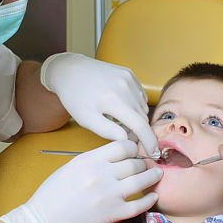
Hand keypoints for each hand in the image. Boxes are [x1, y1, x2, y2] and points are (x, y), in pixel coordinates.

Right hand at [0, 140, 160, 222]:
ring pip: (141, 181)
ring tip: (158, 174)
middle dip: (143, 162)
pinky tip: (153, 197)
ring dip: (153, 176)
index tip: (135, 152)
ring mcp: (109, 194)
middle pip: (135, 162)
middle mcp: (101, 174)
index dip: (133, 148)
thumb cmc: (52, 194)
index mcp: (90, 160)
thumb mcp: (71, 167)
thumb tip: (115, 155)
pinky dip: (149, 200)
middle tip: (147, 164)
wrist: (43, 221)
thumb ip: (94, 159)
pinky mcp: (112, 214)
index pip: (123, 146)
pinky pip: (139, 205)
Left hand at [40, 52, 157, 155]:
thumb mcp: (86, 119)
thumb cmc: (75, 97)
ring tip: (116, 118)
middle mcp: (125, 87)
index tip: (153, 152)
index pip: (140, 125)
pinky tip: (120, 105)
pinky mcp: (129, 73)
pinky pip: (139, 95)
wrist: (70, 71)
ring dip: (136, 117)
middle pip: (142, 117)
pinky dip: (134, 104)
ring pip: (142, 106)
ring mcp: (128, 78)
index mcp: (113, 100)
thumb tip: (127, 140)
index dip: (149, 140)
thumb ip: (107, 131)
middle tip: (121, 133)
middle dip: (137, 130)